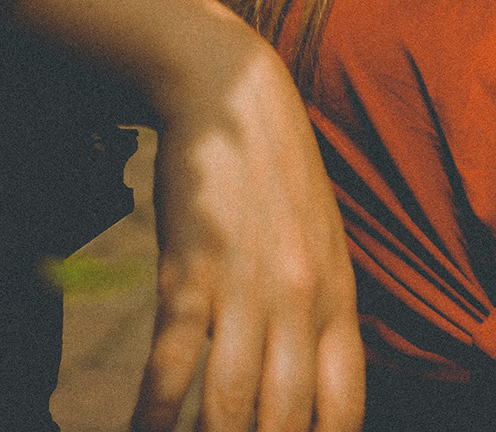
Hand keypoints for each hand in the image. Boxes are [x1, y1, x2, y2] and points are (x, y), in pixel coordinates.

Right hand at [131, 35, 365, 431]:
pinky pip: (170, 368)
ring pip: (227, 410)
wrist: (234, 95)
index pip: (344, 407)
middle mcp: (299, 302)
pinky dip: (151, 417)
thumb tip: (314, 394)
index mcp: (338, 297)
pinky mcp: (189, 273)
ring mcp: (244, 289)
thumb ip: (323, 314)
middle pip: (285, 423)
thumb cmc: (278, 177)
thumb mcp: (323, 244)